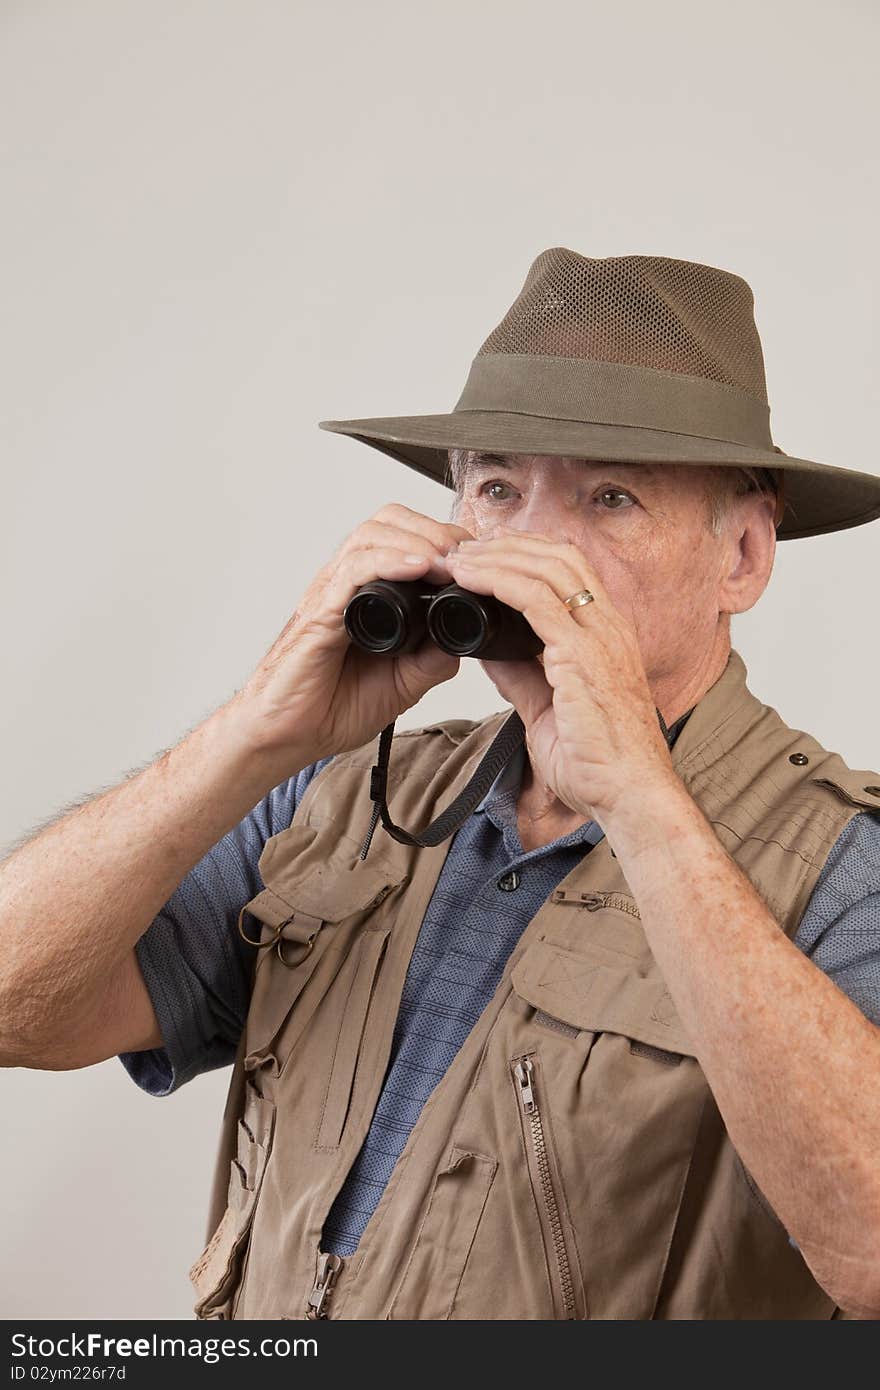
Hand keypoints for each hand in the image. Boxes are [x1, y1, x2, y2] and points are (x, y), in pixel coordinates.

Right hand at [229, 504, 474, 763]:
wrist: (287, 737)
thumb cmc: (327, 708)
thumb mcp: (402, 684)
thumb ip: (431, 660)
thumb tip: (464, 639)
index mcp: (366, 594)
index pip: (402, 537)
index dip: (441, 537)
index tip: (476, 556)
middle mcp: (345, 586)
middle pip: (387, 522)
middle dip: (433, 529)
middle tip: (466, 552)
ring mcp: (329, 596)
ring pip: (370, 537)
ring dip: (417, 540)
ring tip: (448, 559)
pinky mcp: (318, 616)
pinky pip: (351, 573)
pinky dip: (388, 562)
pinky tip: (419, 567)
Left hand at [444, 531, 676, 826]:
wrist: (630, 795)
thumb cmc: (599, 762)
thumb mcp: (547, 707)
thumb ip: (521, 675)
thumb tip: (488, 652)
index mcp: (606, 635)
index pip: (569, 569)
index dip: (525, 552)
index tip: (484, 554)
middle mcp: (608, 627)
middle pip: (559, 556)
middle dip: (506, 544)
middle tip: (463, 547)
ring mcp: (600, 638)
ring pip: (547, 569)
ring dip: (496, 557)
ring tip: (458, 558)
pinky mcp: (584, 656)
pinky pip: (538, 601)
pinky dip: (500, 582)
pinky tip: (471, 579)